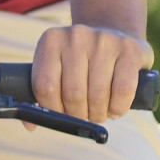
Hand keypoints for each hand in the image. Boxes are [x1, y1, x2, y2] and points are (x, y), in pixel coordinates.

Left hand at [31, 21, 152, 122]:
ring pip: (97, 95)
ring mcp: (104, 40)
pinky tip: (115, 109)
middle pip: (72, 94)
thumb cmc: (80, 62)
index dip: (53, 109)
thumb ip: (40, 95)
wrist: (114, 34)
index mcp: (51, 41)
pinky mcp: (129, 49)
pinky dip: (118, 108)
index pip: (45, 86)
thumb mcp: (57, 69)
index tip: (62, 115)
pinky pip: (122, 91)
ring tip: (99, 113)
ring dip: (98, 114)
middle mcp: (76, 36)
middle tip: (84, 117)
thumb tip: (30, 125)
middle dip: (78, 115)